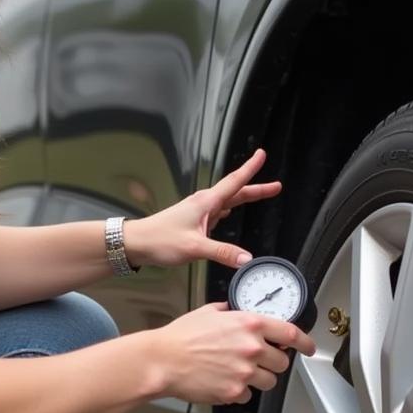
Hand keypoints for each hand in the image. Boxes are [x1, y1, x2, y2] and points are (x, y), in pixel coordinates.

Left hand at [121, 148, 279, 269]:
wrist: (137, 243)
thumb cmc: (160, 240)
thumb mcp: (194, 247)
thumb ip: (222, 253)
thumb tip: (246, 258)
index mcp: (206, 202)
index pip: (234, 182)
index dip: (250, 168)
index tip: (262, 154)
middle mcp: (204, 203)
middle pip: (236, 192)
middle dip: (256, 188)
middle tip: (275, 186)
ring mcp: (199, 212)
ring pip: (228, 201)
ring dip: (244, 198)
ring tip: (260, 195)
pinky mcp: (195, 221)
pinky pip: (218, 212)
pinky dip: (229, 210)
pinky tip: (230, 214)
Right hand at [147, 302, 315, 404]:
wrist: (163, 360)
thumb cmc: (182, 337)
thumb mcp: (211, 312)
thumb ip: (234, 312)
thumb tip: (242, 313)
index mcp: (249, 324)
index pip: (291, 333)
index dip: (305, 342)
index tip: (309, 347)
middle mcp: (251, 348)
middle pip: (282, 362)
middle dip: (274, 362)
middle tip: (259, 361)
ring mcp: (244, 372)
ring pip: (269, 381)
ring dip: (259, 378)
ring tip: (238, 371)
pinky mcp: (234, 391)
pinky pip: (248, 395)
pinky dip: (239, 391)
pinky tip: (224, 380)